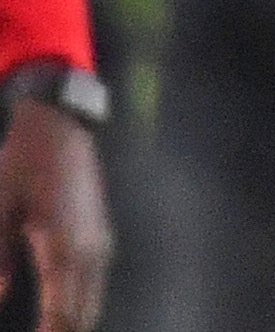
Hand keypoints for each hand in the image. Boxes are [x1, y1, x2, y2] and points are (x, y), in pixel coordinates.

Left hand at [0, 99, 111, 331]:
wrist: (60, 128)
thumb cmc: (24, 165)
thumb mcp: (0, 208)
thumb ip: (0, 258)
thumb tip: (0, 296)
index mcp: (65, 248)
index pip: (62, 314)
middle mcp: (90, 252)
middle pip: (84, 315)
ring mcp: (100, 244)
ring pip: (92, 303)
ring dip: (71, 324)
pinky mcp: (100, 237)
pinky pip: (94, 286)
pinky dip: (79, 307)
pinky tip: (59, 314)